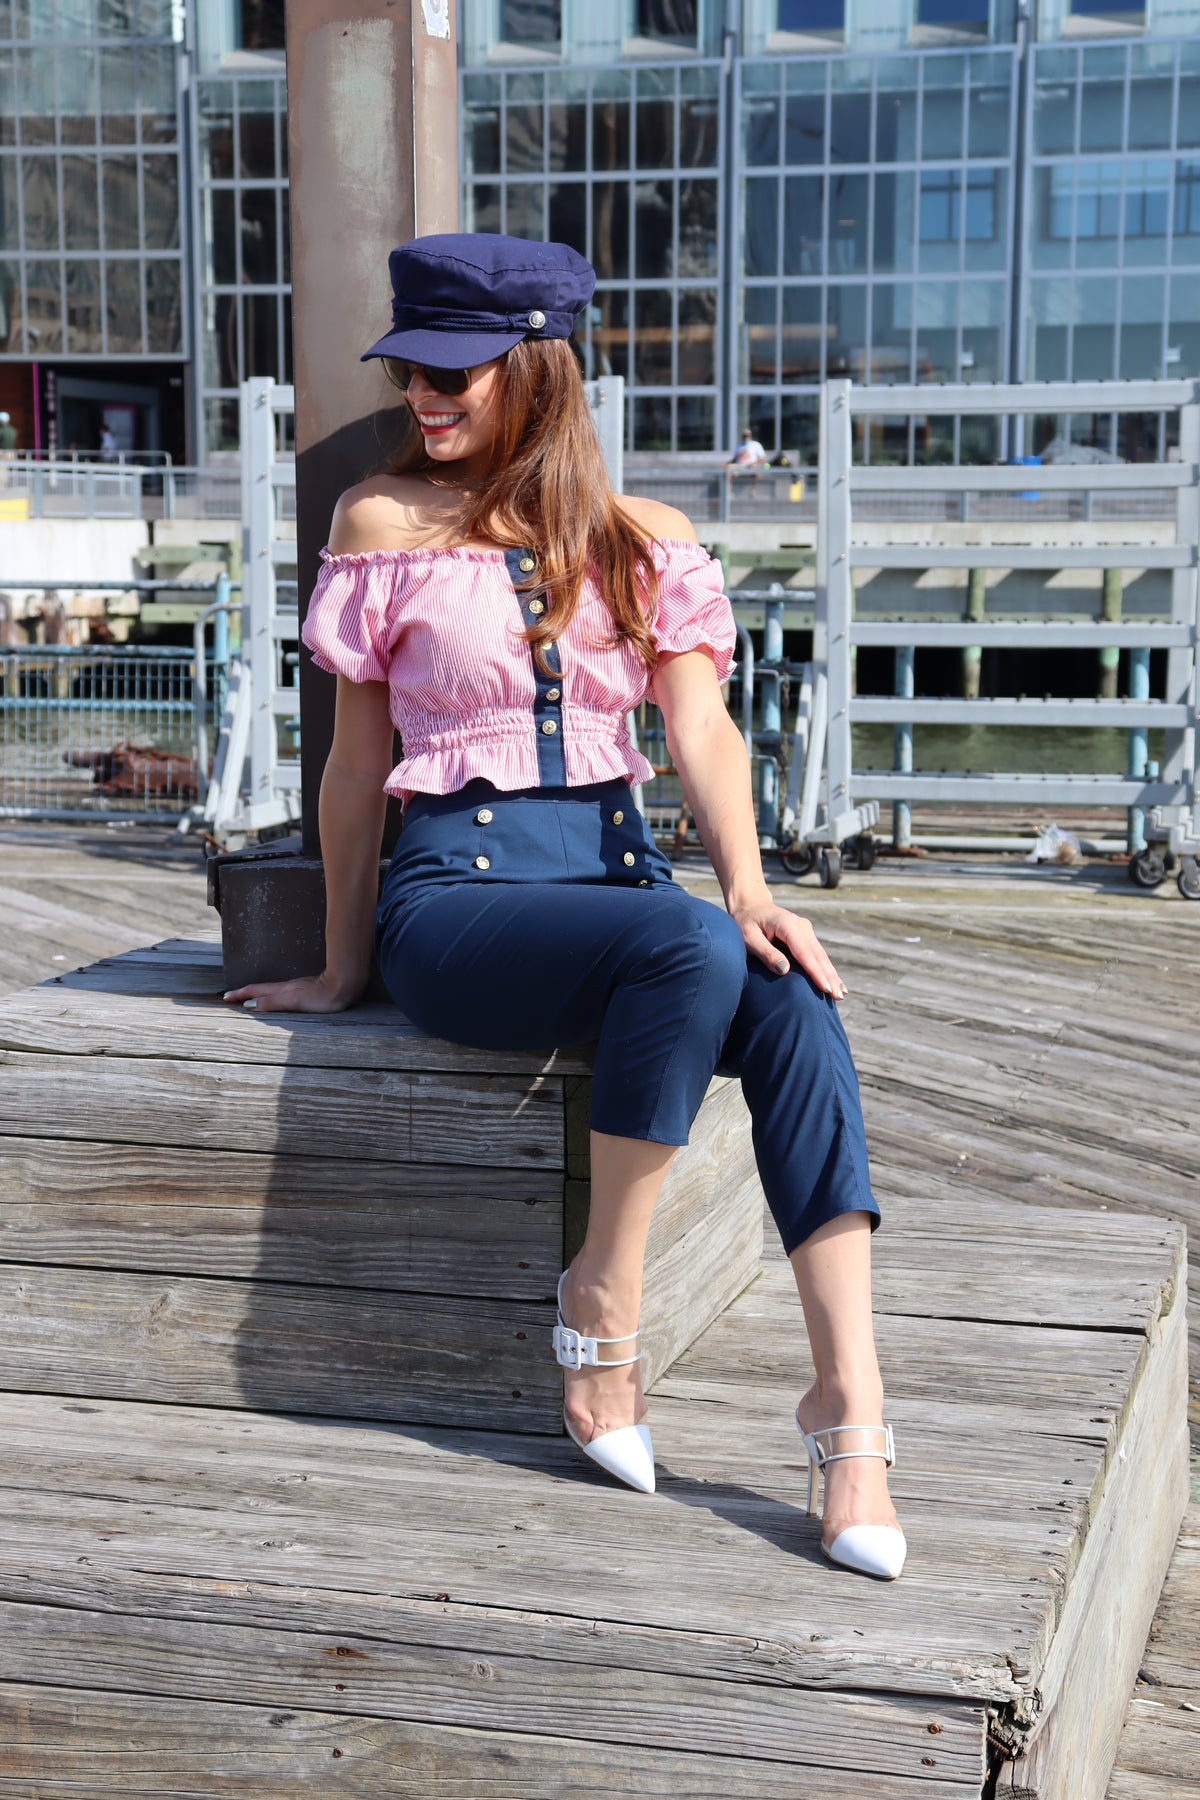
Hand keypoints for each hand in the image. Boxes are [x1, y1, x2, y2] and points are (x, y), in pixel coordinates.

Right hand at [221, 970, 362, 1013]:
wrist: (346, 985)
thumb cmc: (324, 996)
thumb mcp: (295, 1001)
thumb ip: (273, 1002)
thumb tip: (249, 1004)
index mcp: (283, 990)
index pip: (256, 991)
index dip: (240, 994)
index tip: (225, 997)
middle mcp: (288, 988)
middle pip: (261, 989)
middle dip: (244, 993)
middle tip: (230, 996)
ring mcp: (298, 988)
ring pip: (272, 990)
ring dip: (257, 993)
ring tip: (248, 998)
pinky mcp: (308, 990)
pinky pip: (283, 993)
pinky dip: (271, 995)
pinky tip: (277, 998)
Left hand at [731, 900, 847, 998]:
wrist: (750, 906)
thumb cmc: (745, 923)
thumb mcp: (748, 938)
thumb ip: (766, 953)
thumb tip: (785, 970)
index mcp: (787, 924)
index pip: (804, 952)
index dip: (815, 972)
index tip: (825, 988)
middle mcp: (801, 925)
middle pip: (818, 955)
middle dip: (829, 976)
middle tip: (838, 996)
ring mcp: (805, 930)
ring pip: (821, 955)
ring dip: (831, 974)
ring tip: (841, 993)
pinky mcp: (806, 936)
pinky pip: (817, 955)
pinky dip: (826, 969)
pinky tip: (834, 982)